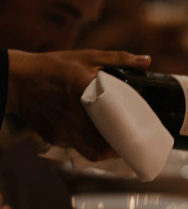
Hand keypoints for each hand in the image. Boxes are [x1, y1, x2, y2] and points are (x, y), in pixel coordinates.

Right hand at [6, 49, 151, 160]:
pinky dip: (85, 145)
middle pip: (104, 144)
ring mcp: (64, 130)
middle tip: (130, 143)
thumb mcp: (87, 57)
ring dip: (105, 151)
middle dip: (119, 147)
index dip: (127, 133)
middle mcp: (75, 115)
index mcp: (86, 91)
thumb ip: (118, 59)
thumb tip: (146, 61)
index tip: (138, 134)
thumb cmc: (54, 66)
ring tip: (114, 145)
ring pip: (91, 152)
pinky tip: (92, 137)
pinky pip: (75, 147)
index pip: (113, 121)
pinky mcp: (54, 138)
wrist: (19, 80)